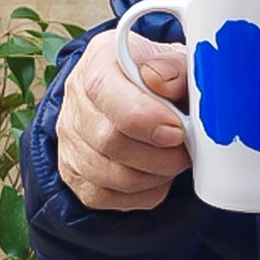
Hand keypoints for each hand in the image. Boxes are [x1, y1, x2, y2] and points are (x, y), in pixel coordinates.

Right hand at [56, 30, 190, 210]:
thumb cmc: (166, 78)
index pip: (103, 90)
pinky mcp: (74, 173)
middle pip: (109, 141)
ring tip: (176, 159)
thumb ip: (176, 67)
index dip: (144, 117)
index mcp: (100, 61)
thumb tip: (165, 82)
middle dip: (161, 154)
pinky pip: (107, 198)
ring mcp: (71, 139)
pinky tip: (160, 175)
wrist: (146, 95)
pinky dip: (144, 193)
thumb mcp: (179, 61)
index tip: (178, 130)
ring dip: (156, 175)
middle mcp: (76, 100)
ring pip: (110, 176)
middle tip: (188, 149)